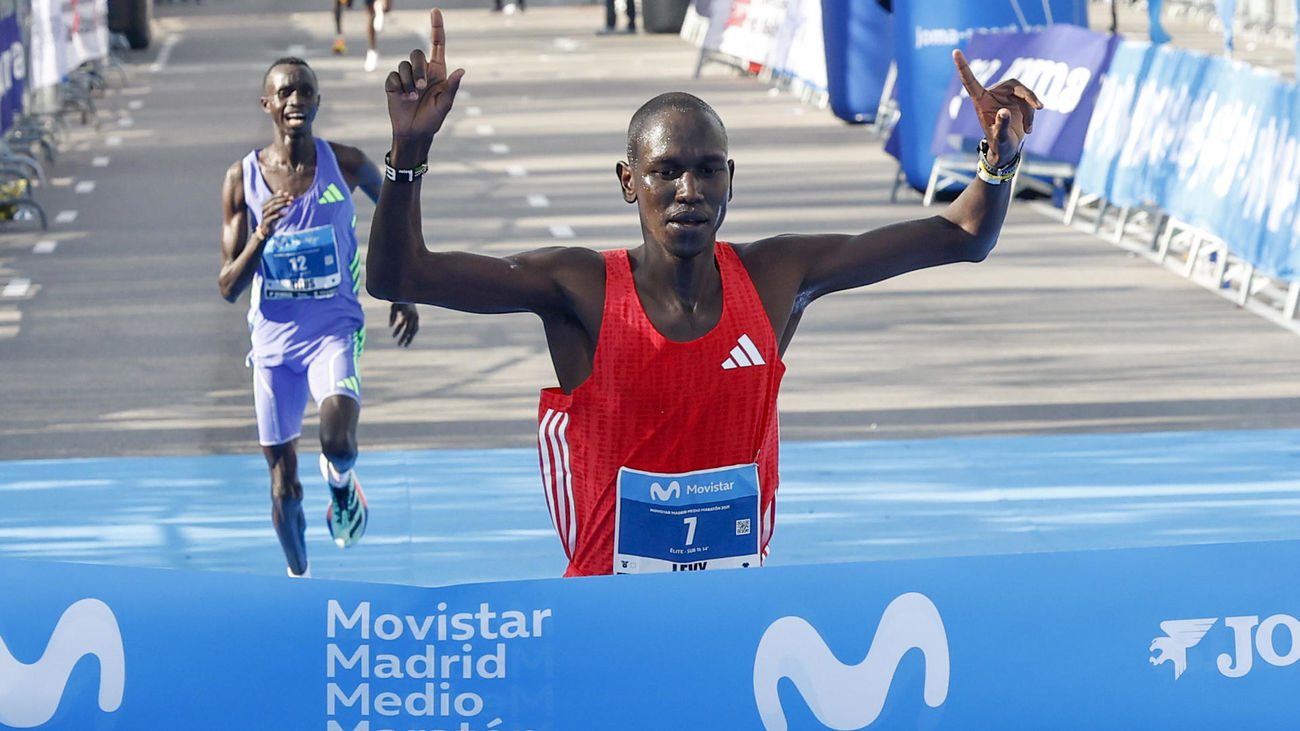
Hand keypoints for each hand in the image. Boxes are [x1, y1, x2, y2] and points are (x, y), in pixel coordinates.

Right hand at [258, 190, 293, 239]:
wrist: (264, 230)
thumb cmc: (270, 218)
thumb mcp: (274, 209)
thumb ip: (277, 201)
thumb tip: (281, 190)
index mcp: (265, 205)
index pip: (272, 198)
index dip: (280, 195)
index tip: (288, 193)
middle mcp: (264, 209)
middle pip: (273, 202)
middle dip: (283, 199)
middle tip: (292, 198)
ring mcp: (264, 216)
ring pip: (272, 208)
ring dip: (282, 205)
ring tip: (290, 203)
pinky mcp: (266, 222)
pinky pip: (271, 218)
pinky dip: (278, 215)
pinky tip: (284, 214)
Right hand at [385, 9, 465, 155]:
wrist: (414, 132)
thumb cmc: (433, 119)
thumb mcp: (445, 104)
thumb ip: (452, 87)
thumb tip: (462, 70)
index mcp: (437, 71)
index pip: (437, 44)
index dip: (436, 27)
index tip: (435, 11)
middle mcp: (421, 71)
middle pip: (417, 53)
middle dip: (419, 69)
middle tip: (422, 88)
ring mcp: (406, 77)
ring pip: (404, 65)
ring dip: (409, 81)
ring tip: (413, 97)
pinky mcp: (393, 84)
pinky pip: (393, 76)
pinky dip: (399, 86)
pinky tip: (403, 98)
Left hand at [389, 302, 418, 346]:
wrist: (408, 294)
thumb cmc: (399, 300)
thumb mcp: (394, 307)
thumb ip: (392, 316)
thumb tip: (390, 326)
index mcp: (408, 313)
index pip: (404, 325)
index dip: (398, 331)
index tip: (393, 337)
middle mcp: (413, 316)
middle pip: (410, 329)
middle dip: (405, 338)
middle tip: (399, 345)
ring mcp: (416, 317)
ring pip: (414, 330)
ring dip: (409, 338)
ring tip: (404, 345)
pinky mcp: (416, 319)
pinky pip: (414, 328)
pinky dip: (409, 333)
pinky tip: (404, 338)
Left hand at [952, 49, 1042, 165]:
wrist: (1007, 150)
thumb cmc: (998, 144)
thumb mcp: (999, 138)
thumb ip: (1001, 125)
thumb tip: (1005, 112)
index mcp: (980, 101)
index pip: (970, 81)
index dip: (963, 66)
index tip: (955, 52)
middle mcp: (993, 95)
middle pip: (1014, 85)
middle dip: (1028, 96)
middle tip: (1038, 107)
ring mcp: (1006, 96)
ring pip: (1025, 95)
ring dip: (1030, 111)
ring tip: (1029, 130)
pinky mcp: (1018, 100)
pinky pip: (1030, 102)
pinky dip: (1031, 115)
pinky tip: (1029, 130)